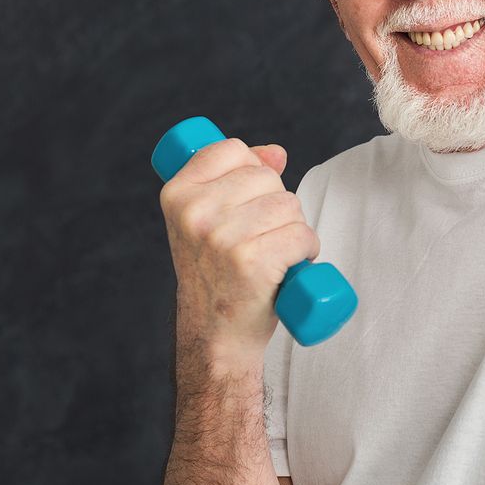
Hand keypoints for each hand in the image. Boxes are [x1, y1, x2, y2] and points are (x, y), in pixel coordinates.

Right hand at [158, 138, 320, 366]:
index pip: (232, 150)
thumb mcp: (210, 220)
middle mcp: (194, 213)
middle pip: (267, 177)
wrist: (215, 334)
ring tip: (272, 255)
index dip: (252, 169)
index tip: (247, 200)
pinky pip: (302, 235)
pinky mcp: (251, 261)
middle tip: (259, 239)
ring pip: (289, 205)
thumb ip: (237, 178)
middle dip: (277, 205)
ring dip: (293, 230)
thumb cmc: (217, 275)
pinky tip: (287, 268)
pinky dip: (307, 252)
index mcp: (177, 194)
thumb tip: (276, 153)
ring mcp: (222, 237)